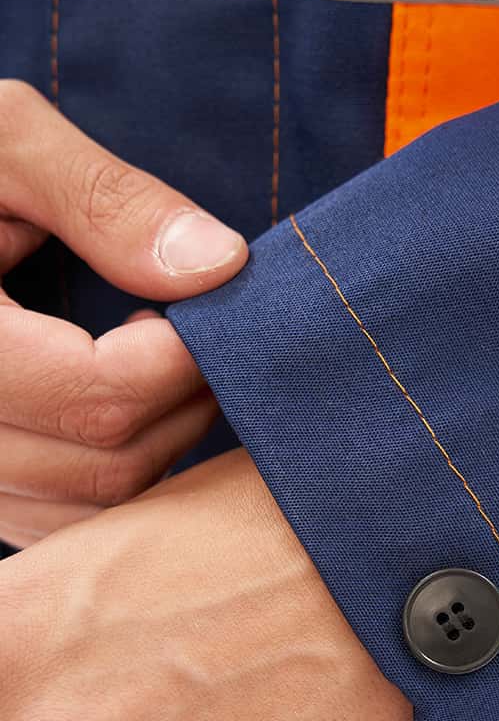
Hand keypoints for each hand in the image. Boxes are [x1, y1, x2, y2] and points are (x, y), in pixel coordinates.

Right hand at [0, 80, 248, 547]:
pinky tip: (115, 404)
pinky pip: (56, 520)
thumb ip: (102, 200)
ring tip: (151, 359)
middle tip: (197, 332)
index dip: (179, 359)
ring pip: (89, 510)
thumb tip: (220, 266)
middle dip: (180, 402)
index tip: (206, 305)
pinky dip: (110, 476)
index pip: (97, 399)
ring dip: (154, 444)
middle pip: (106, 466)